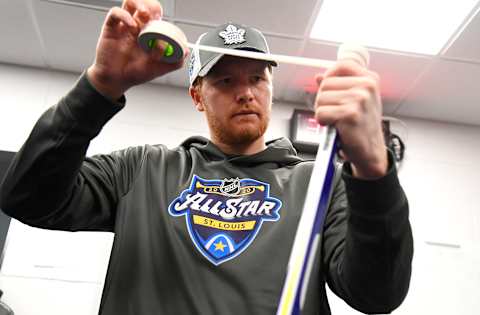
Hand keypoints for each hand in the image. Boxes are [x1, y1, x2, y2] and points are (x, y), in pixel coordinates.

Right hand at [87, 0, 187, 99]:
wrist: (117, 80)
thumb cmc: (135, 73)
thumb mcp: (159, 69)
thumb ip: (174, 62)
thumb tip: (186, 51)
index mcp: (148, 32)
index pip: (155, 13)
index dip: (158, 11)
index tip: (161, 19)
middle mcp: (136, 26)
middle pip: (144, 4)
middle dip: (151, 5)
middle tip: (155, 16)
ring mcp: (123, 25)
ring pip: (130, 2)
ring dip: (139, 4)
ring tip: (145, 16)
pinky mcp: (111, 28)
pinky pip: (116, 13)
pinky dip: (125, 16)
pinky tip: (132, 26)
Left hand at [314, 60, 387, 178]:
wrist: (370, 150)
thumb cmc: (361, 125)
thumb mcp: (355, 100)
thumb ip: (338, 86)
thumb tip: (318, 76)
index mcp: (369, 79)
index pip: (340, 66)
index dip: (329, 78)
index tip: (331, 92)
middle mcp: (367, 86)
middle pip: (326, 83)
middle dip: (324, 100)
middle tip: (335, 112)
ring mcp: (360, 99)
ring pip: (321, 99)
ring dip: (323, 112)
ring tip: (337, 120)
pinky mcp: (350, 114)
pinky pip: (321, 113)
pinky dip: (323, 122)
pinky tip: (336, 127)